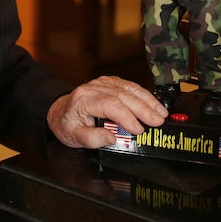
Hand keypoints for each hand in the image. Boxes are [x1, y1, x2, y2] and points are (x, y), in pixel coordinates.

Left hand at [46, 76, 167, 148]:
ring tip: (161, 113)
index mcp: (84, 99)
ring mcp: (103, 83)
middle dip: (144, 108)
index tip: (139, 129)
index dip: (127, 117)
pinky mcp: (110, 83)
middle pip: (123, 95)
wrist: (60, 111)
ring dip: (147, 100)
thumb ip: (92, 138)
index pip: (110, 105)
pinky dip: (143, 95)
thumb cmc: (67, 123)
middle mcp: (95, 87)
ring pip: (129, 88)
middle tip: (158, 121)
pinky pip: (129, 86)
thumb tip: (111, 137)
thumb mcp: (74, 136)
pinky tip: (153, 104)